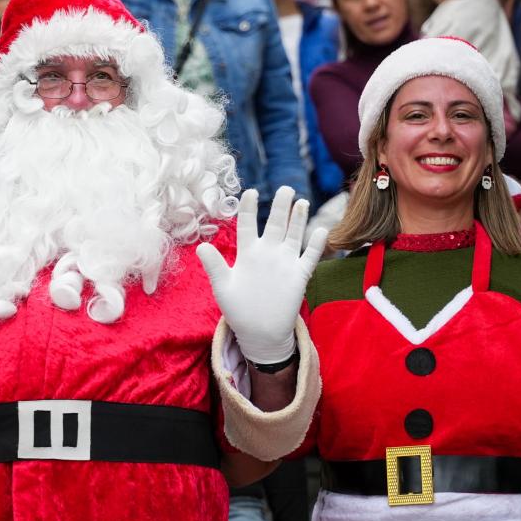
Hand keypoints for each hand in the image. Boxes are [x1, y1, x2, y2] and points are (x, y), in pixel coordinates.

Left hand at [196, 187, 326, 364]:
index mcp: (247, 253)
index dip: (249, 208)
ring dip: (298, 219)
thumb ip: (214, 265)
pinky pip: (309, 257)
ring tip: (301, 202)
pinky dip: (316, 244)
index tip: (250, 191)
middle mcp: (267, 253)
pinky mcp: (299, 275)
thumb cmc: (238, 310)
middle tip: (285, 188)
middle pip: (275, 224)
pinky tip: (320, 230)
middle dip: (280, 206)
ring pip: (293, 235)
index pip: (248, 224)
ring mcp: (285, 263)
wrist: (260, 333)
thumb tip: (201, 246)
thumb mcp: (222, 287)